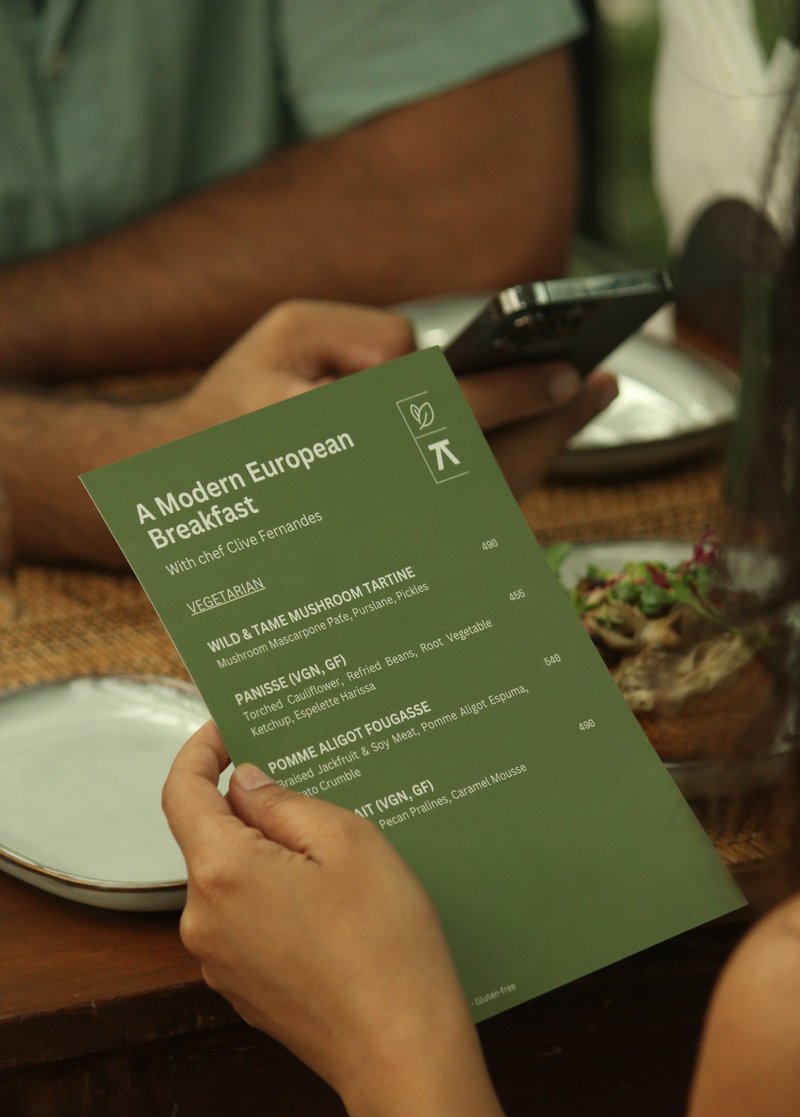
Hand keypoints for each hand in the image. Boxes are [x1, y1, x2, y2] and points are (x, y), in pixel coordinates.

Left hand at [162, 722, 542, 1116]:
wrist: (401, 1053)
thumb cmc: (384, 943)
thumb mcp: (347, 841)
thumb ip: (283, 802)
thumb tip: (245, 784)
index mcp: (221, 871)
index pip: (181, 792)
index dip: (198, 752)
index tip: (224, 730)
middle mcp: (203, 919)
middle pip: (210, 838)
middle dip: (249, 807)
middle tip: (309, 786)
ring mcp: (219, 960)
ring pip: (233, 880)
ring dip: (269, 855)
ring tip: (334, 852)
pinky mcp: (243, 988)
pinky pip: (248, 920)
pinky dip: (276, 896)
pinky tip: (330, 902)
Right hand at [181, 299, 616, 493]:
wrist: (194, 475)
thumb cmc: (241, 394)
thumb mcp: (287, 331)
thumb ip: (364, 332)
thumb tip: (428, 364)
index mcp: (345, 438)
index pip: (447, 415)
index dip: (515, 395)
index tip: (569, 374)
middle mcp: (375, 493)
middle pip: (486, 468)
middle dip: (551, 427)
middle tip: (598, 384)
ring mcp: (388, 522)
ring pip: (483, 497)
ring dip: (541, 450)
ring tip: (580, 400)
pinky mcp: (393, 535)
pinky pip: (465, 509)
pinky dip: (509, 470)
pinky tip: (538, 434)